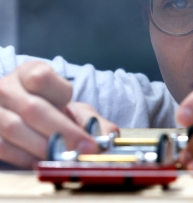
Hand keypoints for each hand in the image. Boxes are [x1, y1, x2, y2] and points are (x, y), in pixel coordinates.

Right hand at [0, 61, 117, 168]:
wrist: (27, 115)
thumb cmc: (53, 110)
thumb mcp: (73, 108)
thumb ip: (92, 120)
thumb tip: (109, 135)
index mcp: (28, 73)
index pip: (41, 78)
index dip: (61, 96)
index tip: (76, 108)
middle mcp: (6, 88)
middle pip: (33, 109)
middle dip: (65, 132)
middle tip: (86, 148)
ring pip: (15, 129)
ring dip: (46, 147)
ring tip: (68, 156)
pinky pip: (3, 147)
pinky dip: (25, 157)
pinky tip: (45, 161)